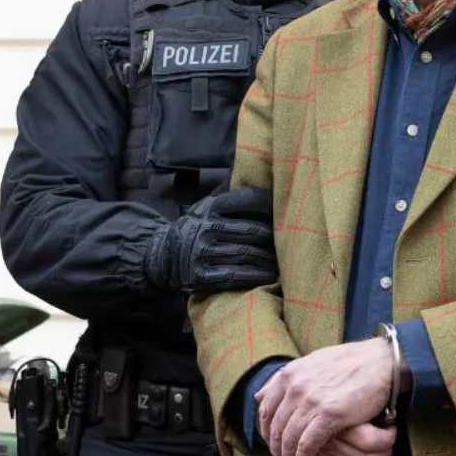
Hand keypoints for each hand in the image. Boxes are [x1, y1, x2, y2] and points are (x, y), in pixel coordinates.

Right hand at [145, 187, 277, 293]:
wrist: (162, 256)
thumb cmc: (196, 229)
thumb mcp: (205, 207)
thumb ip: (229, 197)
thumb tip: (258, 179)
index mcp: (209, 208)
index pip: (246, 201)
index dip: (269, 206)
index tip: (289, 212)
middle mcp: (204, 228)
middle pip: (250, 231)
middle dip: (274, 238)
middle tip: (292, 243)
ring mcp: (201, 252)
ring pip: (245, 254)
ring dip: (268, 259)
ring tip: (284, 261)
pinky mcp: (200, 275)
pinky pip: (234, 275)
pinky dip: (255, 276)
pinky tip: (269, 276)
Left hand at [255, 339, 394, 455]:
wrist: (381, 362)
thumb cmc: (350, 363)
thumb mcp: (312, 362)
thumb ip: (285, 378)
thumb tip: (259, 396)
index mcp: (289, 374)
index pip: (266, 410)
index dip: (267, 431)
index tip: (274, 441)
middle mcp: (295, 387)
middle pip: (276, 428)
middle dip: (277, 448)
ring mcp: (311, 401)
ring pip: (289, 439)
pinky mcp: (329, 415)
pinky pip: (307, 445)